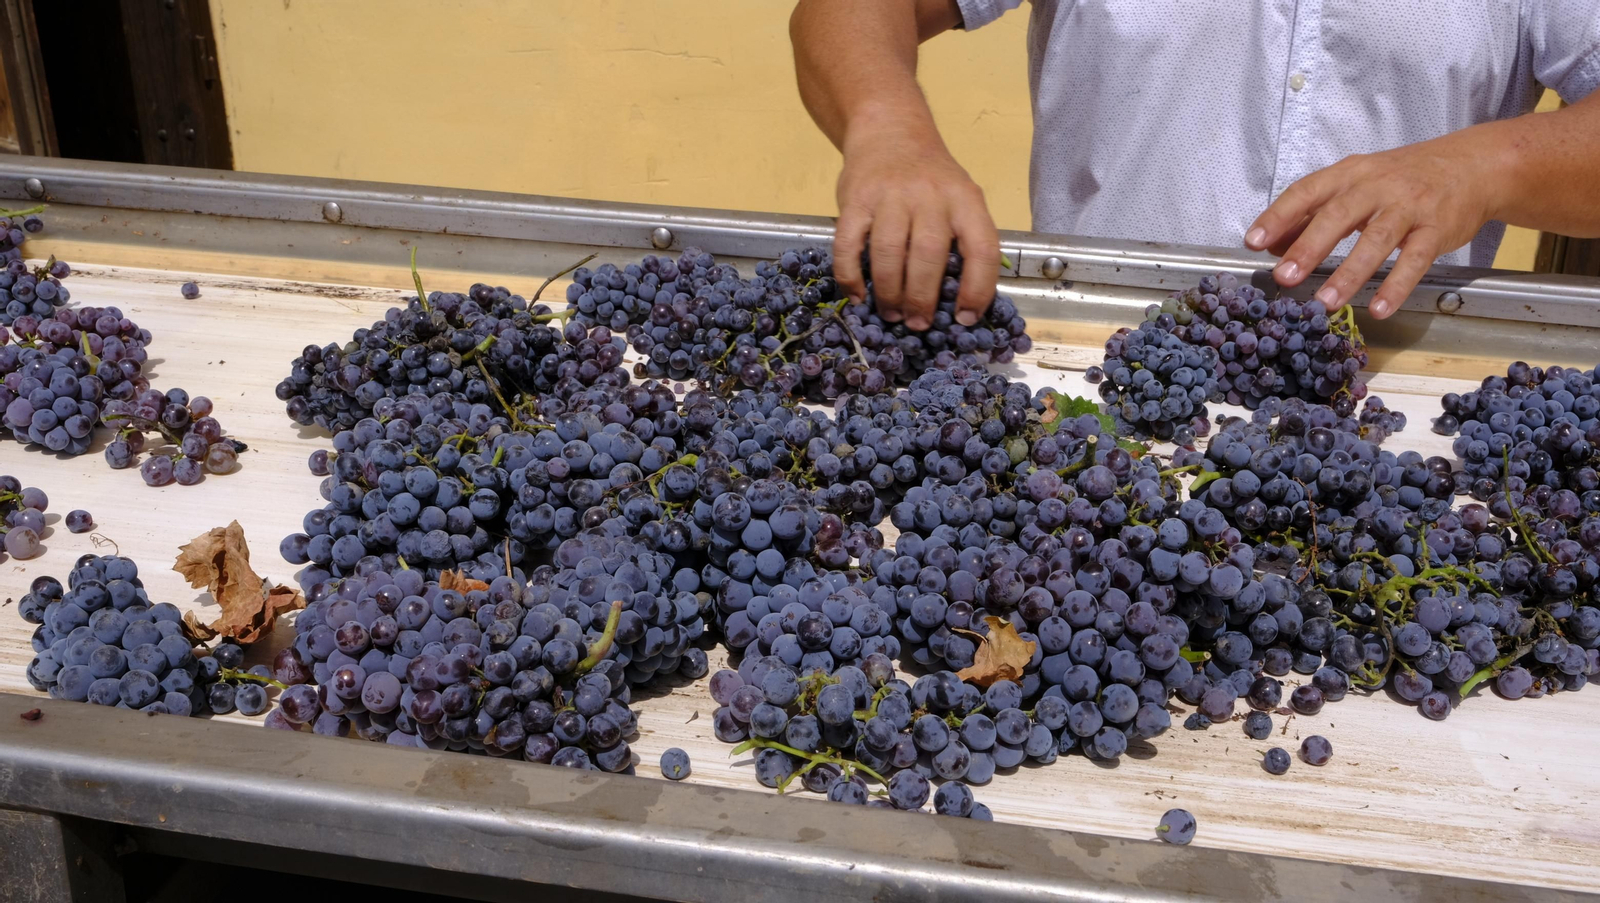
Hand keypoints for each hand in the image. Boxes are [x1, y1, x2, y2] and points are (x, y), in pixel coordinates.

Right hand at [832, 118, 999, 329]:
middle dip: (923, 298)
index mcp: (965, 199)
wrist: (890, 129)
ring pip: (890, 253)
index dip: (977, 289)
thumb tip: (959, 300)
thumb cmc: (930, 176)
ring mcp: (889, 196)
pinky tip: (858, 296)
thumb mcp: (960, 196)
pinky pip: (849, 245)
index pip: (981, 249)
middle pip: (929, 255)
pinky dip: (851, 276)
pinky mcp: (855, 200)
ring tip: (892, 314)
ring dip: (890, 292)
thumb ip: (962, 237)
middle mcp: (930, 195)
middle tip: (918, 323)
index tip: (964, 318)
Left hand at [1244, 127, 1507, 317]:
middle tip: (1284, 277)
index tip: (1253, 241)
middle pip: (1338, 215)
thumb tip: (1271, 244)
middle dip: (1308, 247)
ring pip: (1375, 239)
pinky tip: (1379, 308)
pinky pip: (1415, 260)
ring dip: (1348, 273)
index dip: (1279, 216)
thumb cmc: (1404, 178)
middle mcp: (1377, 186)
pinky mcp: (1436, 228)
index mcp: (1350, 174)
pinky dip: (1396, 285)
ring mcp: (1409, 206)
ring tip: (1325, 302)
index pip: (1307, 191)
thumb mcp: (1356, 186)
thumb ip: (1314, 213)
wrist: (1473, 165)